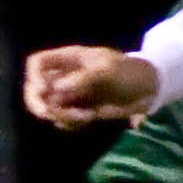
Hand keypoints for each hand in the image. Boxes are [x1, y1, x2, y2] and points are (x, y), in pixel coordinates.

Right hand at [23, 45, 159, 128]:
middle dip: (39, 104)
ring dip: (61, 115)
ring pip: (49, 107)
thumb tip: (56, 89)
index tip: (44, 90)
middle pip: (35, 89)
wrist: (148, 89)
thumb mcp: (106, 71)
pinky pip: (64, 120)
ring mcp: (70, 95)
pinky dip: (71, 123)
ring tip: (86, 116)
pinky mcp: (79, 111)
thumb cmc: (128, 72)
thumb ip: (81, 79)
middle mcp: (64, 76)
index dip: (34, 77)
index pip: (37, 64)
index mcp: (68, 59)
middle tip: (51, 114)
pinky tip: (89, 119)